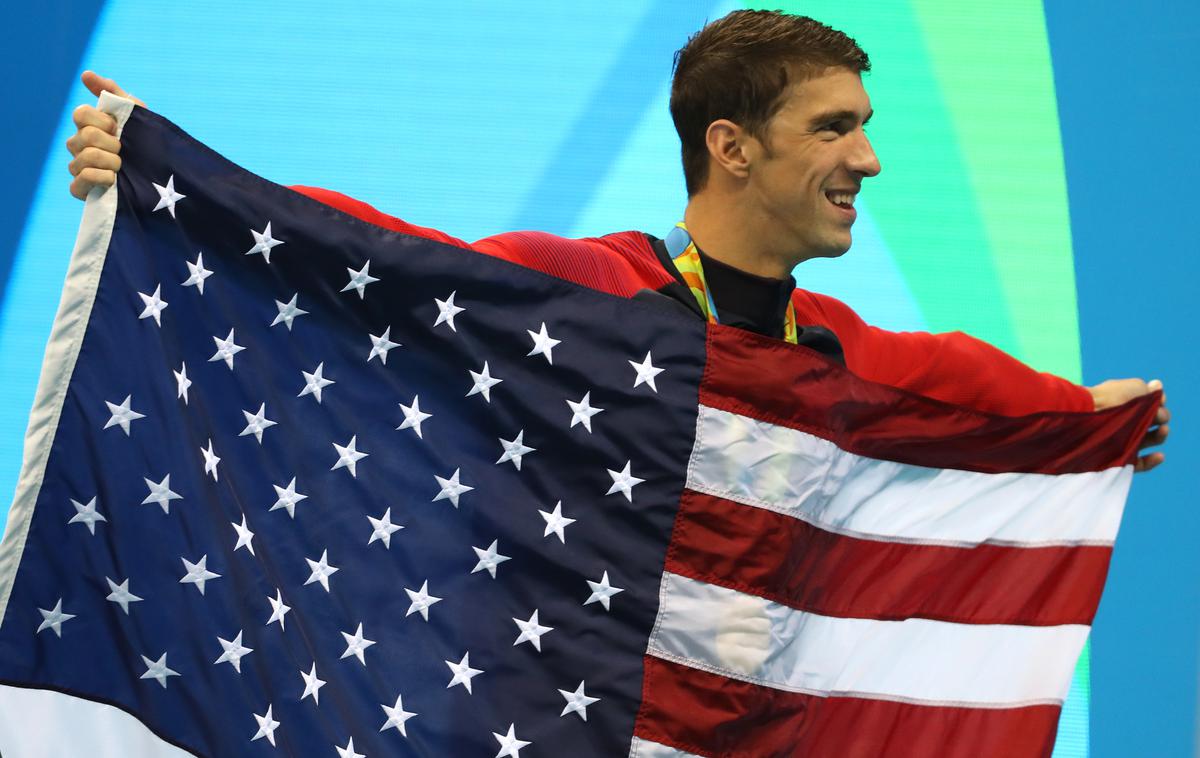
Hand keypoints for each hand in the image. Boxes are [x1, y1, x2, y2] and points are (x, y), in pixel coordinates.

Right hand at [66, 72, 144, 199]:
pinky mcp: (82, 190)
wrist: (166, 177)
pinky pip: (75, 184)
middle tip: (125, 152)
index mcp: (90, 126)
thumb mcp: (138, 114)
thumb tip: (85, 74)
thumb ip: (114, 93)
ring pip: (81, 159)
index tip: (120, 129)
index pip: (80, 114)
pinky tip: (113, 180)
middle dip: (111, 144)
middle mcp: (80, 146)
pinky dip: (97, 179)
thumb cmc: (151, 143)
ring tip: (123, 168)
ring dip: (109, 162)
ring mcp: (79, 168)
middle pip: (83, 136)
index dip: (103, 121)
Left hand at [1087, 378, 1169, 472]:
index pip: (1147, 405)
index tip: (1160, 400)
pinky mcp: (1118, 458)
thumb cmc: (1112, 398)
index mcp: (1124, 403)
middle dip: (1161, 417)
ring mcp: (1119, 440)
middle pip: (1149, 422)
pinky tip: (1159, 455)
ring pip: (1146, 441)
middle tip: (1159, 416)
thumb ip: (1151, 392)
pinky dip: (1151, 461)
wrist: (1089, 416)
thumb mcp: (1135, 387)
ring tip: (1163, 430)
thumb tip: (1158, 393)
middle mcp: (1121, 421)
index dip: (1157, 403)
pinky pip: (1137, 464)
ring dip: (1159, 436)